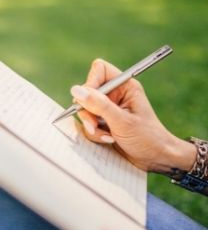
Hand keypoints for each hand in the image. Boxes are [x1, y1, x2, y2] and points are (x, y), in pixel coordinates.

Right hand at [70, 59, 195, 171]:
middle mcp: (115, 95)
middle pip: (87, 92)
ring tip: (107, 136)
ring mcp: (108, 109)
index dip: (91, 83)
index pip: (99, 70)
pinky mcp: (104, 123)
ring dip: (91, 126)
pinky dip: (95, 134)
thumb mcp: (122, 121)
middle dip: (88, 111)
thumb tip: (75, 90)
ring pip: (85, 110)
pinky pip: (88, 124)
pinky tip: (108, 139)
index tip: (89, 101)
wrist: (155, 159)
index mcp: (124, 86)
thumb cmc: (147, 138)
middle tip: (94, 125)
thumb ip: (98, 105)